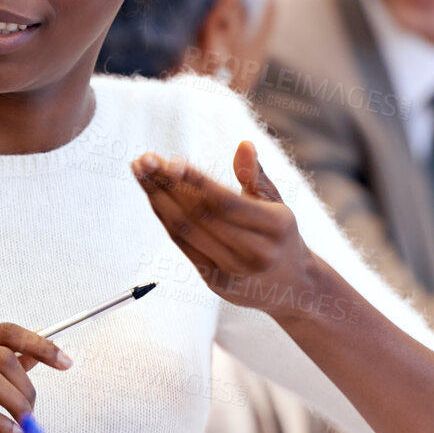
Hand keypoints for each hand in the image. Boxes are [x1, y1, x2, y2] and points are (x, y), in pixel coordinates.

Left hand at [131, 141, 323, 319]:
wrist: (293, 287)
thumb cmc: (281, 236)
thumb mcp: (277, 204)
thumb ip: (256, 175)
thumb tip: (244, 144)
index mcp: (276, 226)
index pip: (226, 202)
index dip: (195, 181)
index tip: (170, 161)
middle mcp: (256, 252)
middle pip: (201, 215)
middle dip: (167, 184)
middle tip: (145, 159)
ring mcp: (235, 271)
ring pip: (187, 230)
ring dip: (158, 199)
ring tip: (140, 172)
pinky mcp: (217, 283)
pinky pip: (184, 245)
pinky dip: (166, 219)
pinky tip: (154, 197)